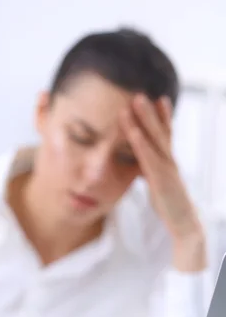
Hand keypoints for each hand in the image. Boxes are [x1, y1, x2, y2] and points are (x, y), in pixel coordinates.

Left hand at [121, 94, 205, 271]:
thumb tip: (141, 164)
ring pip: (155, 139)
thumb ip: (151, 171)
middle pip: (160, 131)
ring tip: (135, 100)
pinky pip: (148, 157)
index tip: (156, 99)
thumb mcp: (158, 183)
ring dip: (144, 119)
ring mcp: (167, 168)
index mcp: (168, 161)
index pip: (165, 135)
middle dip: (150, 111)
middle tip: (140, 92)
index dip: (161, 117)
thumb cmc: (169, 204)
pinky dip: (140, 143)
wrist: (184, 224)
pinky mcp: (161, 179)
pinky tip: (132, 131)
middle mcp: (169, 160)